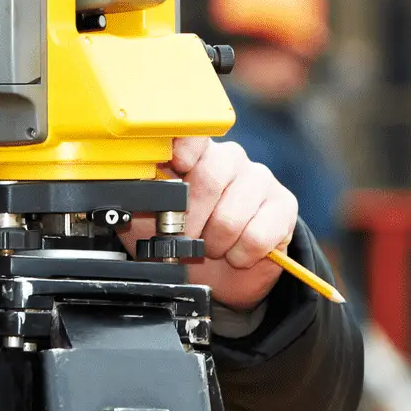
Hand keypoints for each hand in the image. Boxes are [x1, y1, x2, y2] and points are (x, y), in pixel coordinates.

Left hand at [122, 138, 298, 310]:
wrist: (221, 276)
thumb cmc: (185, 241)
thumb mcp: (153, 219)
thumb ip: (143, 195)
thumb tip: (127, 180)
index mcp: (196, 156)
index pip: (194, 134)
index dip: (186, 147)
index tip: (176, 164)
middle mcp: (230, 160)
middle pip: (209, 178)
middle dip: (191, 221)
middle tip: (186, 238)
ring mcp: (260, 180)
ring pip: (232, 214)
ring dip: (216, 243)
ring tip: (212, 246)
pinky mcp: (283, 206)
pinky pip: (259, 235)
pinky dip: (241, 255)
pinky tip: (237, 253)